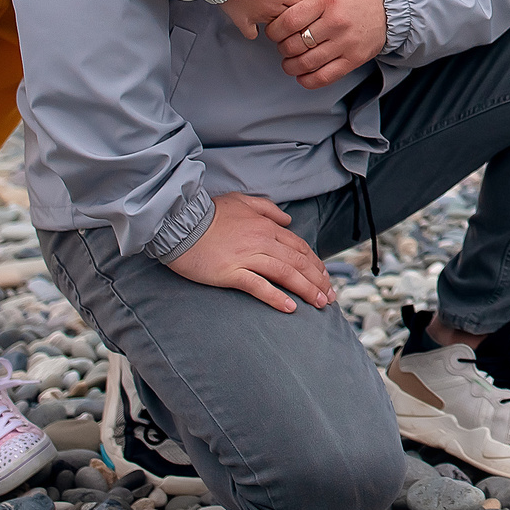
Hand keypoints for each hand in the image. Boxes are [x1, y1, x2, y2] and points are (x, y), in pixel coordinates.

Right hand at [162, 193, 332, 313]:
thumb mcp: (242, 201)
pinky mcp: (231, 272)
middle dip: (317, 280)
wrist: (179, 222)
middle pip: (298, 262)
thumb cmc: (209, 213)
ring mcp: (247, 257)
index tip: (325, 278)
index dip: (315, 264)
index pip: (299, 247)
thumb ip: (267, 209)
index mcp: (267, 226)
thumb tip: (288, 219)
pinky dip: (276, 297)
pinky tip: (290, 308)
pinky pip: (259, 286)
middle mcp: (262, 241)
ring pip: (285, 274)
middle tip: (329, 296)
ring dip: (305, 290)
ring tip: (319, 304)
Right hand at [219, 0, 299, 39]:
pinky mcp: (244, 21)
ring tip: (268, 17)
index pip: (299, 6)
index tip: (297, 6)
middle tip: (282, 12)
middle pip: (288, 19)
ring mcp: (259, 16)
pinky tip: (253, 28)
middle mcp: (273, 8)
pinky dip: (252, 32)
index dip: (299, 6)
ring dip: (272, 23)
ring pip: (273, 27)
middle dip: (287, 16)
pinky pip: (252, 34)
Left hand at [266, 0, 388, 88]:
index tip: (274, 32)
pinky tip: (302, 75)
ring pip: (306, 63)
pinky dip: (307, 80)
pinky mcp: (354, 59)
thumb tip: (273, 6)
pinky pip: (324, 77)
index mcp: (326, 1)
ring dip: (291, 66)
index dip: (274, 31)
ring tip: (290, 61)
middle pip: (295, 44)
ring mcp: (346, 42)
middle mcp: (336, 22)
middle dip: (282, 48)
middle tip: (284, 45)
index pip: (288, 22)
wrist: (387, 6)